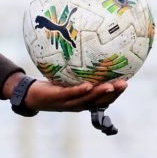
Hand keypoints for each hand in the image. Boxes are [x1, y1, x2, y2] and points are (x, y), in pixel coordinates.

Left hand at [5, 73, 127, 111]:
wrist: (30, 96)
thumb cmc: (50, 87)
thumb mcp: (66, 80)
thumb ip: (78, 72)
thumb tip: (87, 52)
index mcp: (82, 101)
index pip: (102, 100)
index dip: (115, 94)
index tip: (126, 83)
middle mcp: (77, 104)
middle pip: (99, 102)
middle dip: (113, 94)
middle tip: (125, 84)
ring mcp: (67, 103)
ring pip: (87, 99)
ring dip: (100, 94)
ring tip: (111, 86)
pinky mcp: (57, 98)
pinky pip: (70, 94)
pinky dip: (80, 91)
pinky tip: (88, 85)